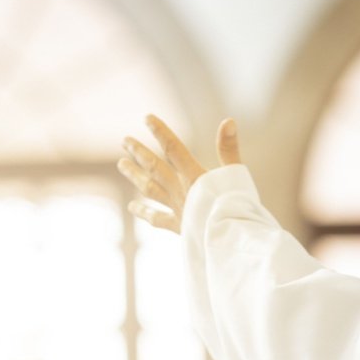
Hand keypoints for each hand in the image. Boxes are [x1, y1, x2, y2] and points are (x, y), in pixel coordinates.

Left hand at [118, 115, 242, 233]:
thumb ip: (229, 149)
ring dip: (135, 175)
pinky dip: (144, 212)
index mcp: (194, 176)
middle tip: (124, 140)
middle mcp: (181, 190)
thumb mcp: (237, 175)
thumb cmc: (238, 208)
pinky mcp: (179, 227)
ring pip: (150, 189)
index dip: (160, 131)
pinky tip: (132, 207)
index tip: (147, 118)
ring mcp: (177, 209)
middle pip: (155, 167)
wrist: (231, 241)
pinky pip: (157, 218)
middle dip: (139, 152)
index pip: (173, 148)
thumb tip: (228, 120)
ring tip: (121, 164)